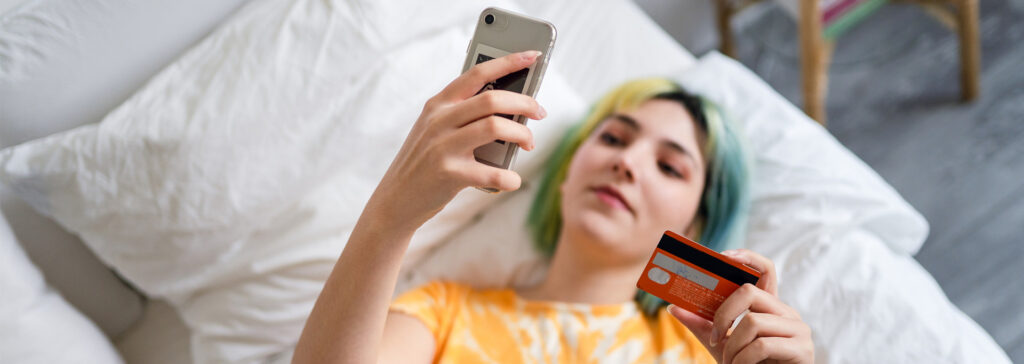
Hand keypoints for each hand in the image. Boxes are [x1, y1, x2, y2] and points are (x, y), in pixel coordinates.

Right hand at [366, 50, 547, 231]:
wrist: (395, 200)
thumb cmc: (424, 163)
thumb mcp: (434, 130)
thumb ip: (462, 116)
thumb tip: (510, 110)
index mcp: (438, 104)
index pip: (477, 73)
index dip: (508, 62)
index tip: (533, 56)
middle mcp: (439, 120)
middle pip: (492, 99)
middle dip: (525, 103)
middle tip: (540, 113)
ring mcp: (442, 146)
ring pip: (495, 127)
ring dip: (522, 135)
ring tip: (528, 143)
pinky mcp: (448, 174)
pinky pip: (492, 173)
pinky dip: (510, 178)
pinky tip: (512, 180)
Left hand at [668, 249, 813, 363]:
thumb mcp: (721, 343)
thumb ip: (703, 325)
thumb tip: (674, 307)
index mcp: (768, 306)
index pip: (765, 269)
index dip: (747, 257)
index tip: (723, 256)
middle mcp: (786, 312)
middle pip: (750, 292)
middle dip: (724, 315)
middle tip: (715, 337)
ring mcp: (798, 329)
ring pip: (753, 322)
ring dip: (732, 346)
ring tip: (729, 362)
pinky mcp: (802, 349)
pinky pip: (762, 346)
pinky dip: (742, 359)